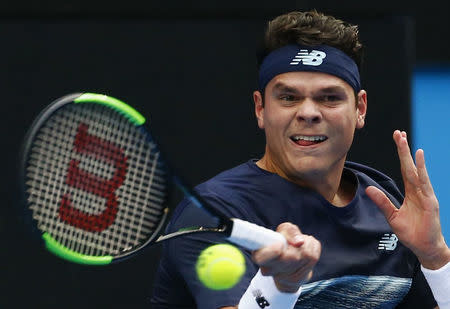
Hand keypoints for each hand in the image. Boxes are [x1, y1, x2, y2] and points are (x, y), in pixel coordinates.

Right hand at [252, 222, 320, 292]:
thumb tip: (299, 242)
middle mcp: (269, 270)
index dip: (273, 251)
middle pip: (292, 257)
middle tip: (293, 243)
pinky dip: (313, 248)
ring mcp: (284, 278)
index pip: (263, 258)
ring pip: (306, 256)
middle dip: (297, 245)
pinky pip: (314, 257)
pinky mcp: (298, 280)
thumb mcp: (283, 230)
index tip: (280, 245)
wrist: (288, 262)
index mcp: (259, 256)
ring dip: (306, 244)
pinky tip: (306, 248)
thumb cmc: (282, 242)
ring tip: (300, 243)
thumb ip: (289, 231)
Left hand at [366, 130, 449, 268]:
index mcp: (412, 192)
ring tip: (404, 140)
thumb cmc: (412, 233)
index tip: (397, 139)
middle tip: (398, 133)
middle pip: (410, 166)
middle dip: (404, 149)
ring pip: (416, 171)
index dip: (401, 155)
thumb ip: (382, 202)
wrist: (426, 248)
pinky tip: (418, 158)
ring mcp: (426, 195)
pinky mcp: (430, 202)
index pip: (405, 169)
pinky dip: (421, 170)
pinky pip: (424, 183)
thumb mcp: (392, 216)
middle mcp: (419, 190)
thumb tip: (368, 189)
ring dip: (410, 155)